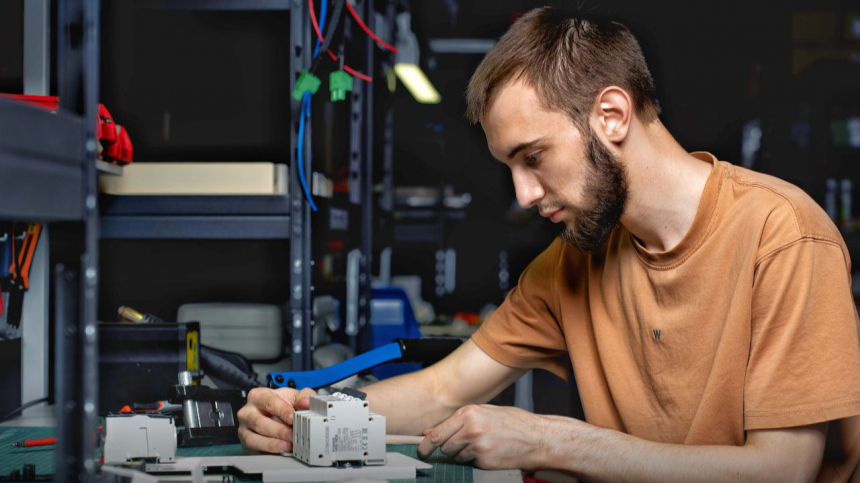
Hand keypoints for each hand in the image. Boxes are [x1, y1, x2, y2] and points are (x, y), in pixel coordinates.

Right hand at [237, 387, 315, 453]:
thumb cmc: (282, 404)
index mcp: (258, 396)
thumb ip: (304, 396)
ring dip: (273, 443)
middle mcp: (247, 411)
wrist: (274, 416)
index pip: (269, 402)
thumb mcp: (294, 396)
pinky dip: (268, 451)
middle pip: (260, 422)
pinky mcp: (246, 443)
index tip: (292, 418)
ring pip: (253, 438)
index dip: (282, 410)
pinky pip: (254, 449)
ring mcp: (244, 428)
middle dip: (279, 430)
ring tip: (288, 445)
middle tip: (293, 435)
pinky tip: (280, 450)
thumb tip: (306, 402)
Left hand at [417, 404, 548, 469]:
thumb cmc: (513, 422)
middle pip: (445, 446)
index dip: (426, 445)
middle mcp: (471, 429)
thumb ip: (457, 421)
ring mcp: (477, 446)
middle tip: (464, 444)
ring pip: (456, 456)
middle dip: (449, 447)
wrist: (537, 437)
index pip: (438, 433)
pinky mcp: (485, 461)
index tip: (421, 451)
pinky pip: (470, 464)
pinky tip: (490, 452)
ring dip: (463, 454)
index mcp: (469, 413)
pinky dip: (476, 460)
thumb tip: (430, 432)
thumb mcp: (484, 413)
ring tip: (483, 445)